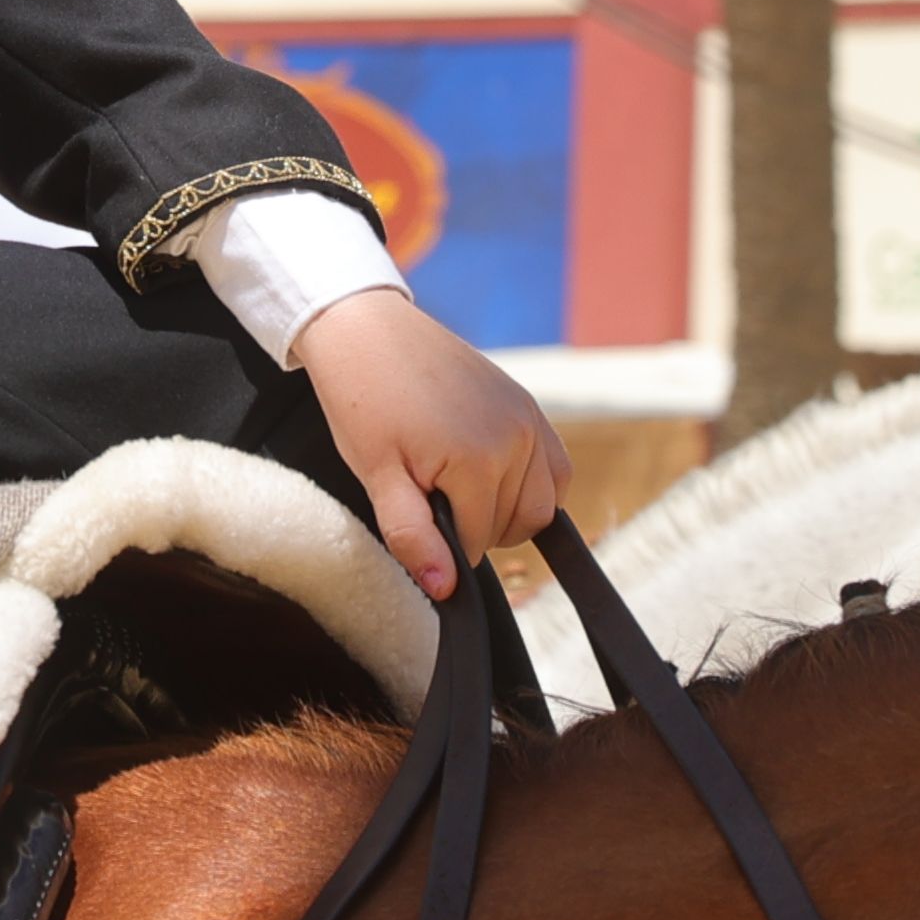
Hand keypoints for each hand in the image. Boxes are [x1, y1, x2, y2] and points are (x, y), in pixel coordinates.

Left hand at [293, 292, 568, 600]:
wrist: (366, 330)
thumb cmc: (363, 401)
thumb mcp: (377, 476)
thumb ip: (413, 535)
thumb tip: (446, 589)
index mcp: (479, 459)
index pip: (476, 543)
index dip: (443, 547)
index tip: (414, 518)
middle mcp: (518, 438)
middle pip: (517, 527)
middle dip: (475, 529)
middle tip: (429, 498)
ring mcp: (530, 418)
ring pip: (544, 504)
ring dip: (506, 511)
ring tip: (456, 489)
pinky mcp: (530, 405)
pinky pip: (555, 469)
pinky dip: (532, 486)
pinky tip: (491, 477)